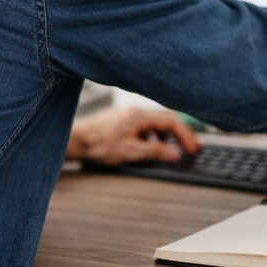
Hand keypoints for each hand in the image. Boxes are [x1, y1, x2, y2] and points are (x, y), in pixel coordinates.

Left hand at [66, 107, 200, 165]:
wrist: (74, 141)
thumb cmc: (98, 145)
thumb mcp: (131, 152)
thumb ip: (156, 152)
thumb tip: (175, 154)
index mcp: (139, 116)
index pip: (171, 122)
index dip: (185, 136)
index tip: (193, 148)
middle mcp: (134, 112)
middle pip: (164, 120)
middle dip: (179, 134)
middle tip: (190, 148)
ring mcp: (126, 116)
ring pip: (153, 123)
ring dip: (166, 136)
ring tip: (172, 149)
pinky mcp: (119, 122)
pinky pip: (142, 126)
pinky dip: (152, 136)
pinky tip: (149, 147)